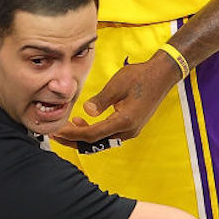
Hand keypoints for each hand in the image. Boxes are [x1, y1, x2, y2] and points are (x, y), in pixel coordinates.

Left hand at [52, 52, 178, 145]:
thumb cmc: (141, 76)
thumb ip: (100, 100)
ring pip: (102, 140)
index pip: (92, 135)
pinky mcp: (131, 126)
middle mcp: (128, 130)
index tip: (57, 130)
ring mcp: (131, 130)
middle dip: (74, 140)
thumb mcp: (117, 85)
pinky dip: (94, 132)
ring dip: (83, 136)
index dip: (73, 135)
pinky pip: (108, 135)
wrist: (162, 75)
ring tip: (66, 127)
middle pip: (95, 143)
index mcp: (124, 121)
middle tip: (56, 134)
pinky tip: (83, 121)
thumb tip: (86, 111)